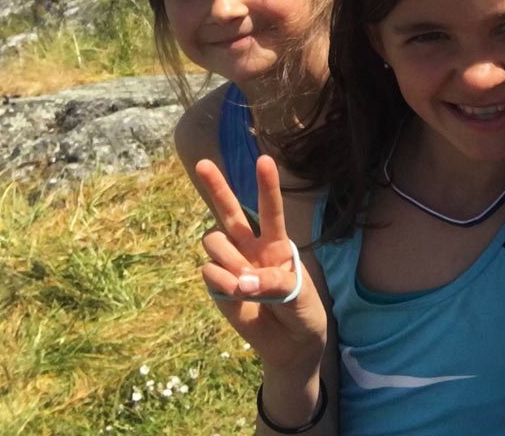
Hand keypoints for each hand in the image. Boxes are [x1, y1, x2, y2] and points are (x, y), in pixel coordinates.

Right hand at [197, 155, 327, 373]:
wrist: (290, 345)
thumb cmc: (301, 312)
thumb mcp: (298, 295)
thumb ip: (273, 283)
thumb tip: (241, 282)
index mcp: (277, 243)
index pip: (271, 210)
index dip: (266, 186)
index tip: (264, 160)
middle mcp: (251, 247)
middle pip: (228, 211)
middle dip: (216, 187)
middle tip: (203, 164)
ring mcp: (231, 264)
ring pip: (214, 241)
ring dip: (227, 258)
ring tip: (243, 281)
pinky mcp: (217, 284)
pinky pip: (209, 272)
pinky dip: (222, 283)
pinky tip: (236, 295)